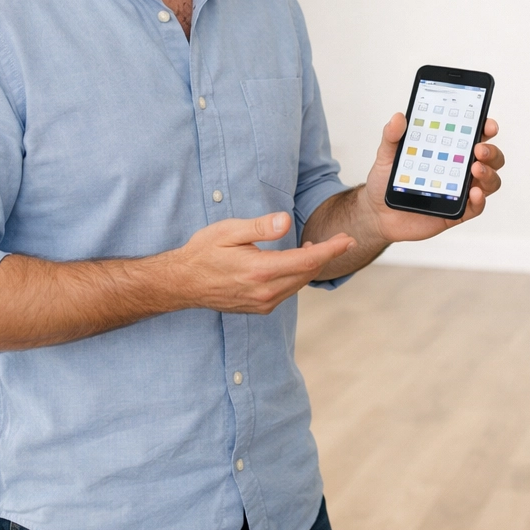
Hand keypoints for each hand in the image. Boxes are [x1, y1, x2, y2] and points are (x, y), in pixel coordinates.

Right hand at [162, 212, 354, 314]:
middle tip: (340, 239)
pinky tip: (295, 262)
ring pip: (299, 284)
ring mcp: (262, 304)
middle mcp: (265, 292)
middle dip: (327, 256)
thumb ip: (259, 227)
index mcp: (260, 271)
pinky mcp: (259, 308)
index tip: (348, 239)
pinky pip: (288, 292)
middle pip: (308, 274)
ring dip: (311, 266)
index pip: (307, 261)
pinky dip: (297, 277)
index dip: (331, 250)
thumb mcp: (228, 231)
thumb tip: (285, 221)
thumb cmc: (203, 252)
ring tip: (314, 246)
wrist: (182, 283)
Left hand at [358, 112, 504, 241]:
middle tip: (478, 150)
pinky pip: (476, 206)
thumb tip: (398, 117)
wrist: (378, 214)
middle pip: (490, 157)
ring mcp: (460, 190)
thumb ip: (392, 136)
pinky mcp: (457, 212)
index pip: (475, 134)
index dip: (486, 127)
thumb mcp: (386, 155)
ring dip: (489, 173)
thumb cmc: (386, 181)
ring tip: (476, 170)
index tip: (487, 125)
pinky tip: (474, 193)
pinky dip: (480, 199)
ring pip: (490, 180)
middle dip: (491, 151)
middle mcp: (459, 168)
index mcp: (448, 149)